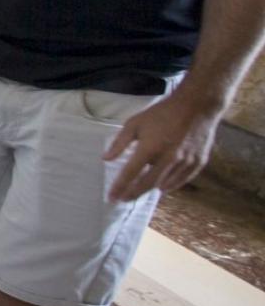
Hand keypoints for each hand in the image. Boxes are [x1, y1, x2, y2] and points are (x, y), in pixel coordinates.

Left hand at [104, 91, 221, 200]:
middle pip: (147, 184)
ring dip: (151, 189)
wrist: (196, 106)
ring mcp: (185, 162)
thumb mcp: (135, 123)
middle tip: (123, 200)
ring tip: (139, 193)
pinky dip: (171, 185)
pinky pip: (182, 180)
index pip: (130, 174)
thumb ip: (120, 143)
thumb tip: (105, 159)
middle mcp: (168, 158)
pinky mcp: (198, 162)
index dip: (119, 187)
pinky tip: (162, 187)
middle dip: (133, 194)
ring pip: (165, 184)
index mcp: (150, 148)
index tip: (111, 197)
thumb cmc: (162, 113)